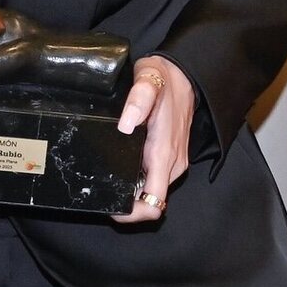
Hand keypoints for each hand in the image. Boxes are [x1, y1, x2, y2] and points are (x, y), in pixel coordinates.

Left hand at [111, 56, 193, 223]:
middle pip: (150, 201)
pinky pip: (154, 177)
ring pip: (152, 190)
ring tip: (110, 175)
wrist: (184, 74)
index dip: (133, 213)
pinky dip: (139, 177)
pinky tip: (124, 163)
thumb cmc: (164, 79)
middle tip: (103, 188)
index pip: (154, 203)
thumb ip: (138, 100)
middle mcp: (172, 163)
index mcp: (164, 153)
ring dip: (133, 190)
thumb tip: (126, 124)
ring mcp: (173, 161)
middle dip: (127, 202)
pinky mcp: (171, 156)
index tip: (112, 207)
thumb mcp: (148, 81)